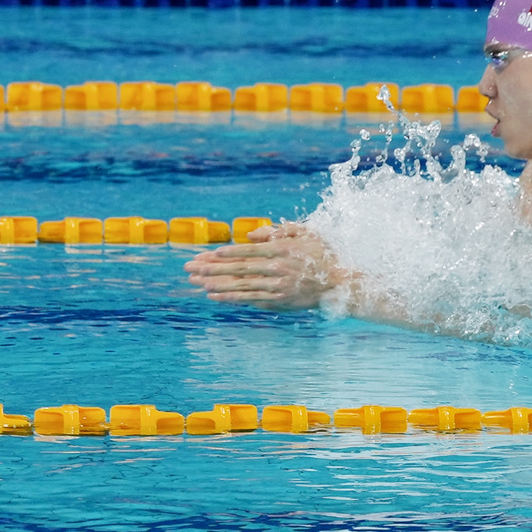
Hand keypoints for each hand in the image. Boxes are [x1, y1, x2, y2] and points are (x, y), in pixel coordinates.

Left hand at [183, 224, 339, 309]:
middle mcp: (278, 268)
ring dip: (215, 284)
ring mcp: (277, 287)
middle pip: (239, 268)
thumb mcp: (306, 233)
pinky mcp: (278, 300)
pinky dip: (230, 298)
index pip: (249, 251)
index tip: (208, 255)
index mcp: (283, 250)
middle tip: (190, 268)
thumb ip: (279, 230)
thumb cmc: (324, 255)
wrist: (341, 284)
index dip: (227, 253)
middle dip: (212, 268)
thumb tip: (250, 234)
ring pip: (240, 285)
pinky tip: (214, 296)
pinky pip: (249, 299)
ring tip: (195, 283)